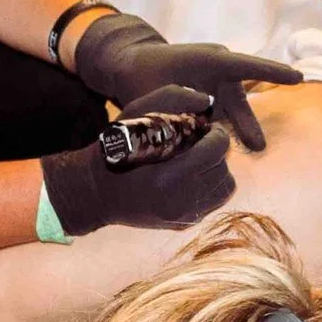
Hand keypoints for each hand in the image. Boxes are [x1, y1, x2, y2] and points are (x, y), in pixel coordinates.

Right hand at [39, 87, 233, 235]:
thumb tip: (208, 101)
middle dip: (216, 150)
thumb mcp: (135, 112)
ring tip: (200, 158)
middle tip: (202, 141)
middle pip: (223, 167)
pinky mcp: (184, 223)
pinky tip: (194, 174)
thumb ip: (173, 98)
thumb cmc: (115, 148)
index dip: (217, 133)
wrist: (96, 193)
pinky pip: (215, 202)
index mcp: (167, 177)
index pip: (217, 149)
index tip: (206, 128)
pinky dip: (211, 185)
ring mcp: (183, 216)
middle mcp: (179, 201)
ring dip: (217, 168)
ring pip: (225, 187)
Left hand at [72, 12, 300, 150]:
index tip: (298, 79)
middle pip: (238, 100)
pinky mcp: (213, 96)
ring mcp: (218, 82)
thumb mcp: (157, 93)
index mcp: (211, 59)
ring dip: (236, 130)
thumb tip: (204, 133)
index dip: (273, 73)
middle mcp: (220, 69)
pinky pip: (222, 115)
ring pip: (232, 111)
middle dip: (247, 123)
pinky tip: (220, 148)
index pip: (247, 66)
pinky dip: (220, 130)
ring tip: (249, 150)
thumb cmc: (142, 76)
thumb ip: (179, 110)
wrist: (132, 67)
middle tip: (258, 147)